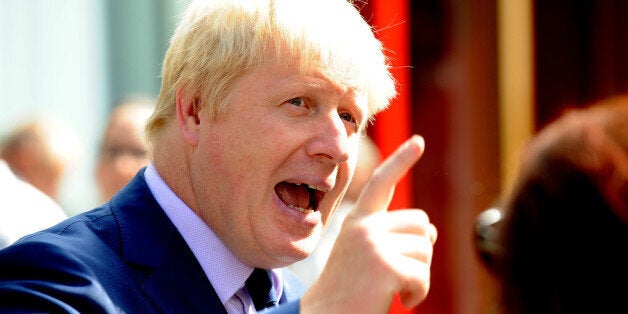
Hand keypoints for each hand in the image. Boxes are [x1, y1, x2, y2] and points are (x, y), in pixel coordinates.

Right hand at [301, 135, 436, 313]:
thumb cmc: (347, 292)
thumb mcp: (365, 257)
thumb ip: (390, 237)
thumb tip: (432, 231)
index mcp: (357, 221)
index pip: (381, 183)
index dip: (400, 161)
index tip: (418, 140)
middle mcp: (363, 226)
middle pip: (421, 224)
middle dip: (419, 252)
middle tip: (399, 274)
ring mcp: (373, 244)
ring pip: (426, 250)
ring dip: (419, 276)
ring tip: (395, 289)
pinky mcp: (384, 266)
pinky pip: (423, 276)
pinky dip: (418, 294)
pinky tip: (400, 300)